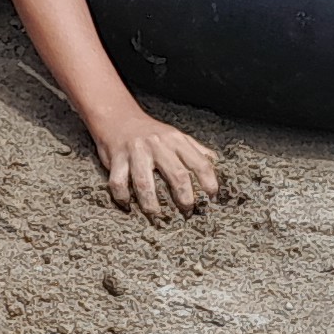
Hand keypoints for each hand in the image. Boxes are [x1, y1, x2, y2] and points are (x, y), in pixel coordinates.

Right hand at [95, 114, 222, 217]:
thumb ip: (195, 149)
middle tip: (187, 211)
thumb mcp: (175, 136)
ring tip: (156, 215)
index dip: (208, 181)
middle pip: (176, 175)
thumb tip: (216, 164)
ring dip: (151, 204)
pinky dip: (122, 197)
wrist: (118, 117)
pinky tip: (127, 205)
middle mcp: (157, 145)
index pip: (199, 162)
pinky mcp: (117, 159)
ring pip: (144, 183)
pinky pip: (118, 182)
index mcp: (175, 140)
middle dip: (184, 197)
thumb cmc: (151, 132)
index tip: (212, 197)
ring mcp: (136, 152)